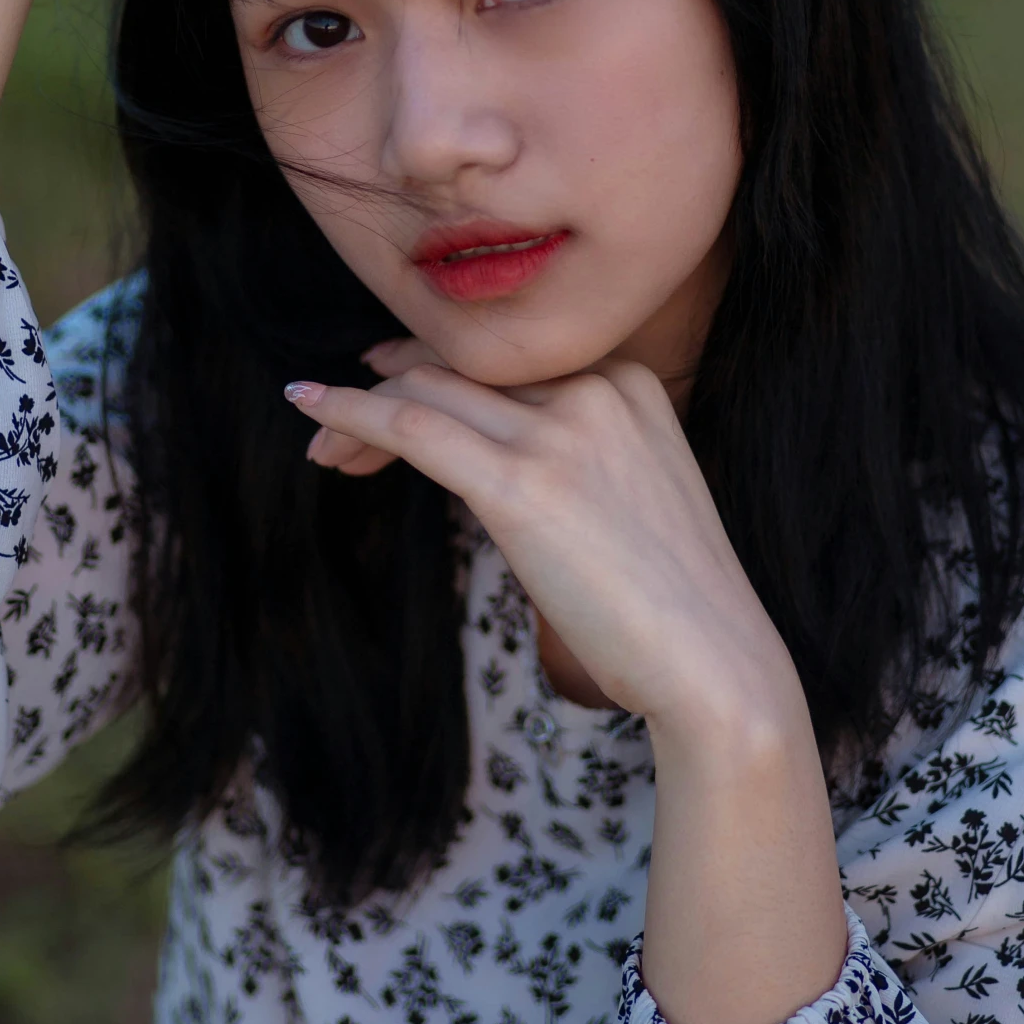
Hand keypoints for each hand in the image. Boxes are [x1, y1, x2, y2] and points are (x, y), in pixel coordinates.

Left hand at [288, 343, 807, 743]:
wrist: (714, 665)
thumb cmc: (669, 604)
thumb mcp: (630, 496)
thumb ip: (571, 455)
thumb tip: (481, 451)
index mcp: (627, 381)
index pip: (505, 358)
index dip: (435, 371)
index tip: (386, 394)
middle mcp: (595, 388)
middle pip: (461, 366)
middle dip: (390, 388)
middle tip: (337, 429)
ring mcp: (561, 431)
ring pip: (428, 391)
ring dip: (360, 410)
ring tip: (321, 444)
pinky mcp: (522, 483)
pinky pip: (413, 426)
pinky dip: (351, 410)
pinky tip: (309, 403)